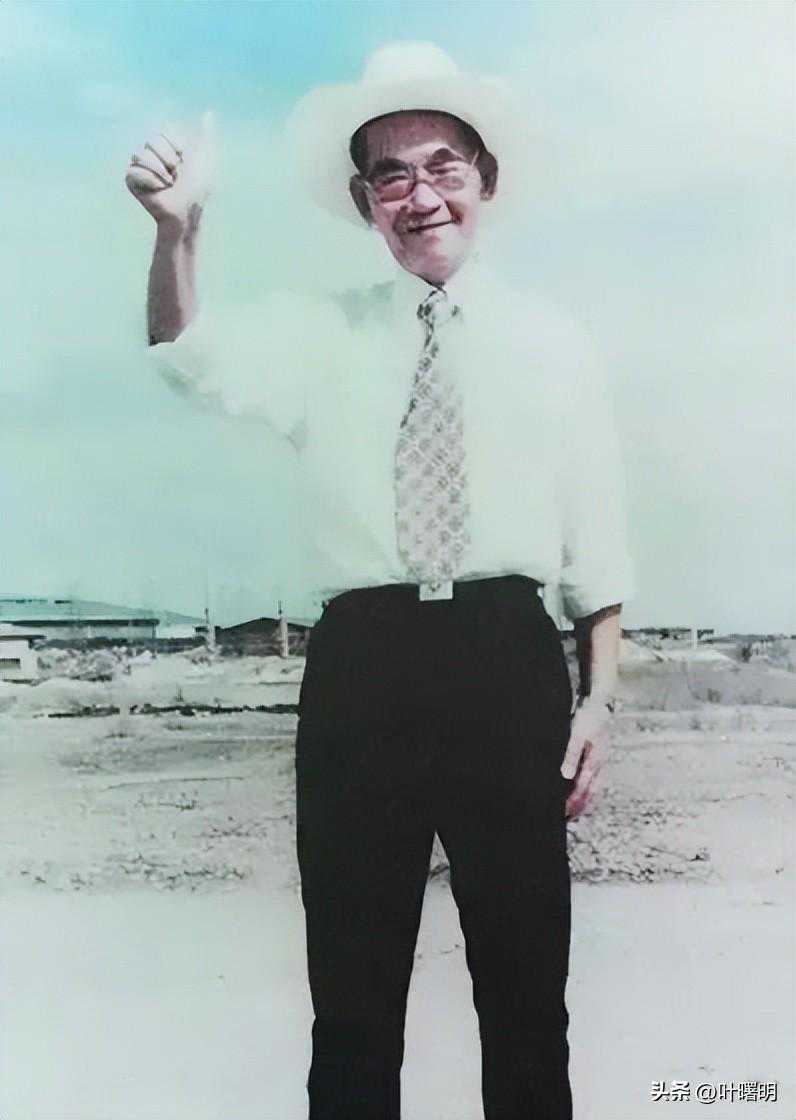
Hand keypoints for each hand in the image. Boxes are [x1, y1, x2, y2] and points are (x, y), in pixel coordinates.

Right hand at [125, 111, 215, 230]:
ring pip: (140, 154)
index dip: (175, 144)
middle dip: (168, 158)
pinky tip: (157, 190)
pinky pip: (133, 170)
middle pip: (151, 140)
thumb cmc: (199, 189)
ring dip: (159, 171)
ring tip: (168, 184)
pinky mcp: (131, 180)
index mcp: (168, 146)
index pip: (164, 130)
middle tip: (176, 175)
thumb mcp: (207, 158)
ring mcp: (141, 166)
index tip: (185, 158)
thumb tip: (209, 113)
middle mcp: (153, 153)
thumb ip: (207, 135)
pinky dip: (149, 180)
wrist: (188, 212)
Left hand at [560, 694, 612, 819]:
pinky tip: (580, 790)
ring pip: (594, 786)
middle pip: (592, 792)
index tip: (564, 812)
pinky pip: (594, 778)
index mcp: (595, 761)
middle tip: (569, 819)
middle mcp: (600, 764)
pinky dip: (587, 788)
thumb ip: (571, 755)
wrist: (600, 701)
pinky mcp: (598, 756)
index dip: (573, 802)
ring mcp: (601, 760)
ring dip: (585, 800)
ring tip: (575, 810)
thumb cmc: (588, 716)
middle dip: (581, 807)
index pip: (583, 788)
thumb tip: (566, 776)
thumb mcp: (576, 735)